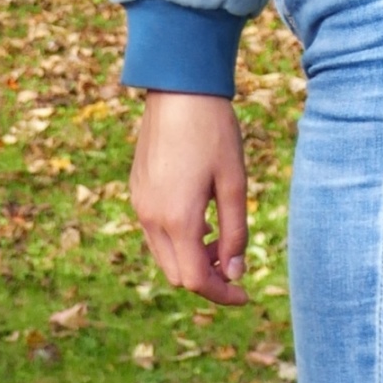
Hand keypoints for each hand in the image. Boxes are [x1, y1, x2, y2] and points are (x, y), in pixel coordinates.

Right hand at [130, 91, 249, 306]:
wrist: (179, 89)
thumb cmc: (213, 132)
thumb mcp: (234, 183)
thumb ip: (235, 232)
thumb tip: (235, 273)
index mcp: (177, 220)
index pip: (195, 280)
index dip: (222, 294)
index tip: (246, 294)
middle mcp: (150, 218)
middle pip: (176, 273)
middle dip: (206, 278)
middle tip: (235, 265)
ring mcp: (139, 203)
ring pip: (163, 254)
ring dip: (190, 258)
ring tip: (220, 239)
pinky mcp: (137, 189)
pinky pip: (154, 231)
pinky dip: (177, 238)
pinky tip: (201, 217)